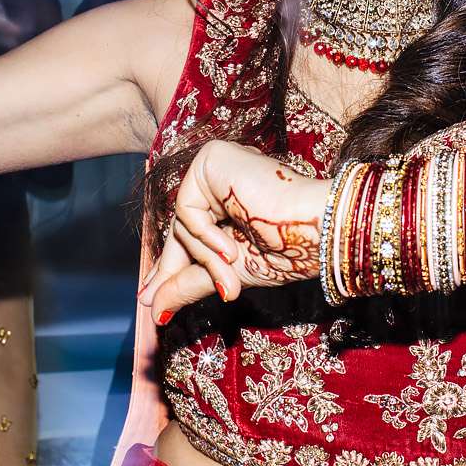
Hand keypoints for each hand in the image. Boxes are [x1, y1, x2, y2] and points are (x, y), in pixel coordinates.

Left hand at [139, 139, 328, 321]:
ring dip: (206, 258)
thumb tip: (154, 307)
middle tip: (158, 302)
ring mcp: (215, 167)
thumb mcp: (231, 272)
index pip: (189, 234)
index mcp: (229, 202)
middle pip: (182, 229)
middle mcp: (220, 179)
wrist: (315, 231)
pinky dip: (204, 235)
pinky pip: (187, 207)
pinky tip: (230, 248)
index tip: (150, 296)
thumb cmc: (287, 250)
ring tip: (231, 278)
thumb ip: (190, 283)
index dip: (170, 266)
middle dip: (181, 268)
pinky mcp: (212, 158)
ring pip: (184, 223)